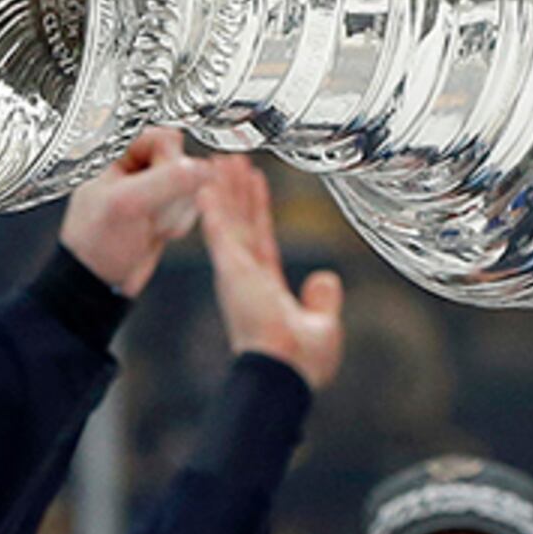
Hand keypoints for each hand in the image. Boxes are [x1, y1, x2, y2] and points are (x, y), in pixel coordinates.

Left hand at [59, 128, 207, 295]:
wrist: (99, 283)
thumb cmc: (95, 244)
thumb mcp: (127, 204)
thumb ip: (166, 181)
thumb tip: (202, 168)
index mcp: (118, 154)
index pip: (164, 137)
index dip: (170, 160)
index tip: (162, 181)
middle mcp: (137, 167)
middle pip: (182, 162)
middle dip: (173, 192)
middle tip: (152, 210)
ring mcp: (153, 190)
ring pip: (191, 185)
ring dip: (176, 211)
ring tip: (150, 224)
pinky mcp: (165, 210)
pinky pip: (190, 206)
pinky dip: (180, 223)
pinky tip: (159, 233)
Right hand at [198, 156, 344, 386]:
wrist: (284, 374)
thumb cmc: (300, 365)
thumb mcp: (323, 326)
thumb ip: (322, 300)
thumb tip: (326, 278)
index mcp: (265, 289)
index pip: (260, 238)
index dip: (257, 209)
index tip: (254, 183)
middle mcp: (247, 277)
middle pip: (240, 222)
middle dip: (235, 190)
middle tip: (229, 159)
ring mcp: (237, 272)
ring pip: (229, 219)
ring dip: (224, 188)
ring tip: (221, 159)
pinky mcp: (231, 270)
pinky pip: (220, 230)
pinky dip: (214, 206)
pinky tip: (206, 183)